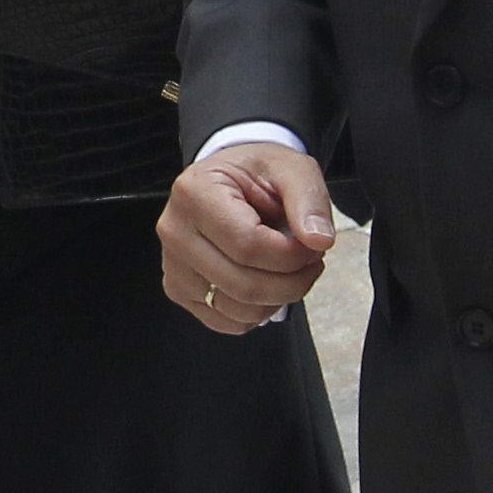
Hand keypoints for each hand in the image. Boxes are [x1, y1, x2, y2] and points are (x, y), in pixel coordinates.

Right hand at [161, 142, 338, 326]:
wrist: (229, 181)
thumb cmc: (257, 174)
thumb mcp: (291, 169)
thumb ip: (309, 201)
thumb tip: (318, 241)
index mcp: (195, 193)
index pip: (247, 246)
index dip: (292, 256)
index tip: (314, 245)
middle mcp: (175, 232)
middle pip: (243, 285)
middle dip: (292, 281)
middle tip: (311, 259)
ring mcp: (173, 267)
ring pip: (238, 310)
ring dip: (279, 297)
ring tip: (289, 266)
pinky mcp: (179, 291)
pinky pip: (228, 322)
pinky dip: (259, 310)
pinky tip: (266, 279)